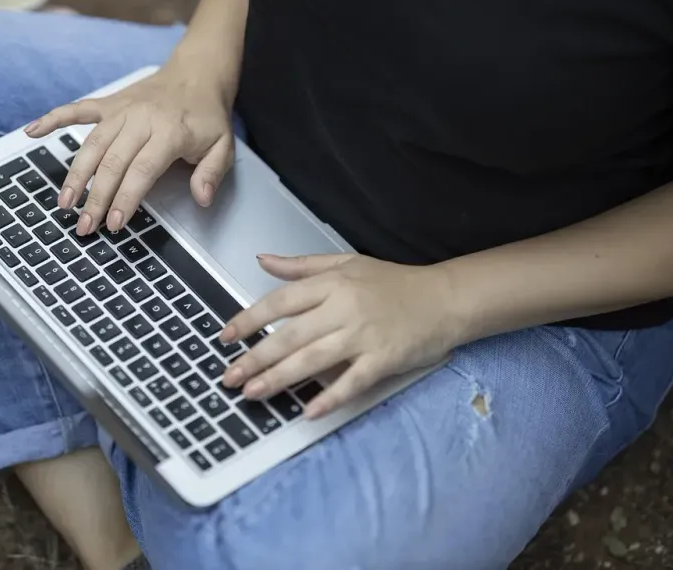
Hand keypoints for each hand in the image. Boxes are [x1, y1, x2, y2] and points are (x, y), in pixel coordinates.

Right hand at [24, 60, 234, 234]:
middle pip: (112, 162)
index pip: (142, 170)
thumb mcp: (223, 145)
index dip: (125, 198)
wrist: (197, 73)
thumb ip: (211, 173)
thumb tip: (201, 198)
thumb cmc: (206, 115)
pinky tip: (32, 132)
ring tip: (64, 202)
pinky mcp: (109, 103)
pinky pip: (77, 110)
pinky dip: (53, 119)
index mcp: (169, 131)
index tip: (114, 222)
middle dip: (96, 197)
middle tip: (85, 225)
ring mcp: (121, 110)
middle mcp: (140, 119)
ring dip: (75, 174)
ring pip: (91, 143)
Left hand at [219, 253, 462, 417]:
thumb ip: (301, 266)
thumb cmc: (395, 283)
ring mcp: (363, 335)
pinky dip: (330, 398)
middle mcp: (343, 308)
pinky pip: (352, 382)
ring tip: (252, 394)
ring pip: (312, 360)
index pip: (280, 302)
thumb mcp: (347, 263)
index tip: (225, 337)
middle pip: (289, 336)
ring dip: (279, 379)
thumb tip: (263, 260)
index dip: (249, 320)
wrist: (446, 298)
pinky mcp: (384, 359)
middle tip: (229, 377)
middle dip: (255, 358)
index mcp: (331, 284)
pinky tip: (307, 412)